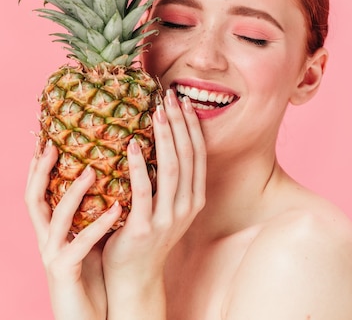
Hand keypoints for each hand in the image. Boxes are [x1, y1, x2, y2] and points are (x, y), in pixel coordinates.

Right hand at [25, 142, 121, 319]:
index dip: (40, 165)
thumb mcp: (89, 238)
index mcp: (52, 230)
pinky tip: (117, 209)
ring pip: (56, 218)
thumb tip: (110, 176)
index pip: (40, 191)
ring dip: (73, 192)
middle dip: (40, 171)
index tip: (49, 136)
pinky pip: (80, 245)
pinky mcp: (65, 272)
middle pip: (33, 199)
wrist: (88, 319)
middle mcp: (47, 240)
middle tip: (54, 144)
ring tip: (92, 170)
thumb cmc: (92, 275)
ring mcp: (53, 256)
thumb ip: (92, 210)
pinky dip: (98, 225)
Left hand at [102, 90, 206, 317]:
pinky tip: (132, 144)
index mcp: (194, 198)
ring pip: (171, 168)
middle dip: (180, 122)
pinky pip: (143, 190)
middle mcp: (186, 206)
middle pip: (187, 155)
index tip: (182, 100)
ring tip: (156, 111)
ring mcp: (168, 218)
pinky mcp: (144, 228)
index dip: (192, 125)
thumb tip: (161, 135)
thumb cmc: (146, 234)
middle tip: (169, 95)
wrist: (134, 278)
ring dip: (165, 136)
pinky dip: (138, 165)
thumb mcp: (167, 206)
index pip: (198, 153)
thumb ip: (169, 178)